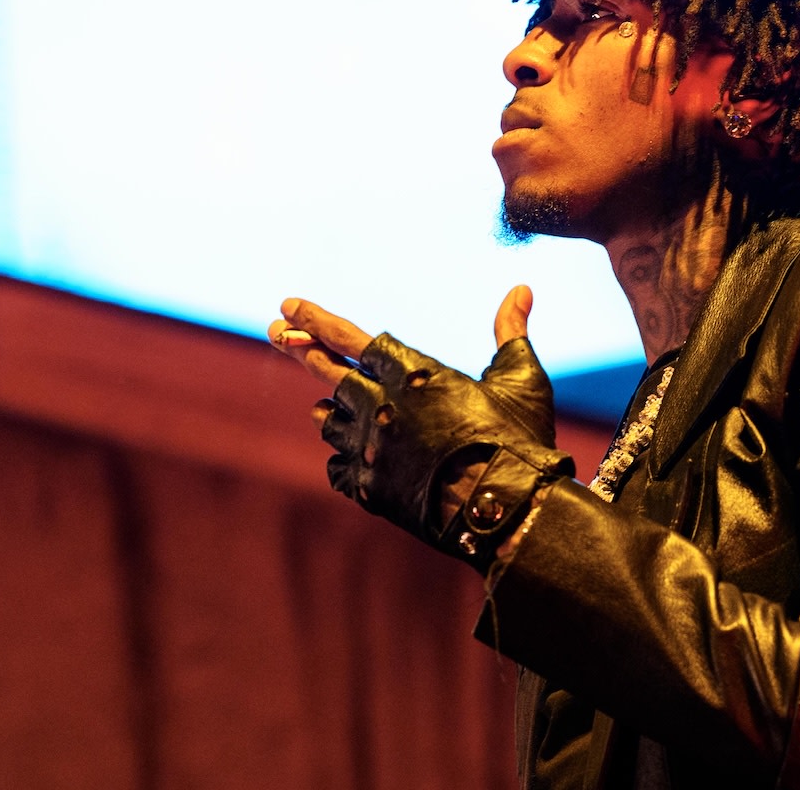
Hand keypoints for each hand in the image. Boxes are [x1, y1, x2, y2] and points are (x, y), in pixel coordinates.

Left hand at [268, 288, 571, 562]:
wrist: (506, 511)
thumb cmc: (517, 441)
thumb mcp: (520, 380)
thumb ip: (510, 331)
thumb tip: (522, 288)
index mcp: (413, 374)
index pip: (349, 337)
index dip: (317, 320)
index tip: (288, 305)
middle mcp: (381, 406)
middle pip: (327, 372)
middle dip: (300, 348)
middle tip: (277, 333)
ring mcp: (370, 449)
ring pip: (329, 421)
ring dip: (329, 409)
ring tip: (327, 405)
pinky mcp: (368, 487)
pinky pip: (337, 465)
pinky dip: (342, 456)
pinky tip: (349, 454)